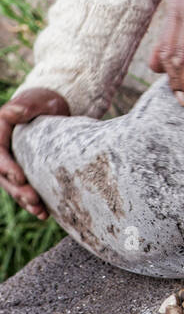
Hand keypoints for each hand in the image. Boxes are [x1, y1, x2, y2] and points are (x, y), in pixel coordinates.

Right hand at [0, 88, 69, 218]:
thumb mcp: (36, 100)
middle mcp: (1, 151)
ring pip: (13, 186)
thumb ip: (25, 106)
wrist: (49, 108)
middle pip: (4, 176)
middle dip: (18, 190)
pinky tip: (44, 213)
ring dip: (25, 201)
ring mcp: (10, 164)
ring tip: (41, 211)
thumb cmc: (41, 102)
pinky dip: (32, 202)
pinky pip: (23, 189)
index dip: (7, 168)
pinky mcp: (22, 173)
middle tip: (34, 199)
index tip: (20, 178)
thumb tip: (13, 110)